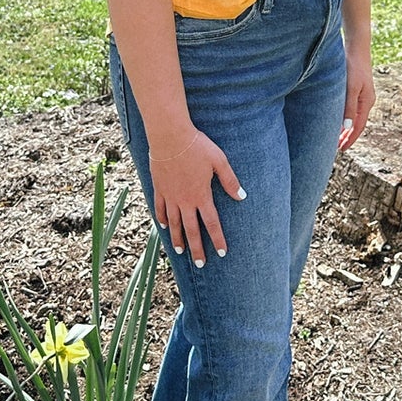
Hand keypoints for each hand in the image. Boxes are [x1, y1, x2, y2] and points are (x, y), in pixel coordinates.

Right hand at [149, 125, 242, 267]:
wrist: (169, 136)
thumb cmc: (197, 146)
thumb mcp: (219, 161)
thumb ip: (230, 181)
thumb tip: (242, 197)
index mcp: (201, 195)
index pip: (212, 223)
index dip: (218, 239)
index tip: (222, 253)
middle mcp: (184, 200)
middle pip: (191, 230)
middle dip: (197, 248)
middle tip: (200, 264)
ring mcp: (170, 196)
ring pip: (173, 223)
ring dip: (177, 238)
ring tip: (181, 251)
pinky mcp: (159, 188)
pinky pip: (159, 208)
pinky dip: (161, 219)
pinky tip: (163, 226)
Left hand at [338, 50, 374, 151]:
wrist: (356, 48)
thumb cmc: (354, 67)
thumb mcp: (351, 88)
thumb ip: (349, 107)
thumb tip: (347, 127)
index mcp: (366, 102)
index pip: (358, 126)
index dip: (350, 139)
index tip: (342, 149)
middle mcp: (366, 101)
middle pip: (356, 124)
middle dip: (347, 136)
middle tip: (337, 148)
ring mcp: (362, 95)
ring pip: (354, 117)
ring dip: (346, 128)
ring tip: (336, 138)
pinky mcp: (356, 89)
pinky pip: (351, 109)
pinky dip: (345, 118)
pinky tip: (337, 119)